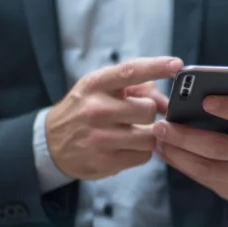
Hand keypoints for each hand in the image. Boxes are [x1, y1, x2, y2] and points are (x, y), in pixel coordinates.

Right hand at [46, 56, 181, 179]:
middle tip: (136, 116)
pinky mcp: (105, 162)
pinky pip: (144, 156)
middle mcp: (95, 109)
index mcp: (95, 85)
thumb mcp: (100, 89)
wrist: (51, 144)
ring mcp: (100, 138)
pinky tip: (127, 147)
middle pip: (147, 109)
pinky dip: (141, 151)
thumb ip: (135, 87)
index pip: (129, 71)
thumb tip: (166, 101)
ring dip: (147, 134)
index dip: (156, 66)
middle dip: (148, 113)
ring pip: (150, 136)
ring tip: (133, 132)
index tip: (176, 65)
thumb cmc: (84, 110)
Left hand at [154, 90, 227, 201]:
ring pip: (204, 166)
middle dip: (186, 135)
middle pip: (218, 146)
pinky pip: (198, 176)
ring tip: (157, 138)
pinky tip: (163, 150)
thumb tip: (202, 85)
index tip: (205, 99)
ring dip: (177, 152)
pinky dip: (178, 162)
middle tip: (160, 125)